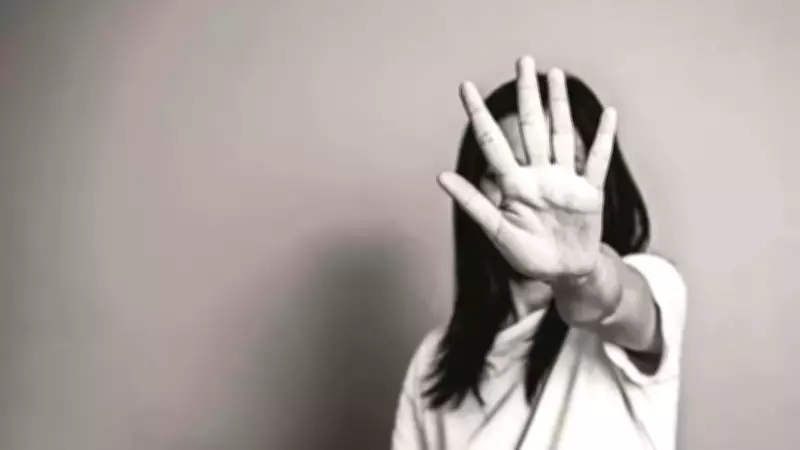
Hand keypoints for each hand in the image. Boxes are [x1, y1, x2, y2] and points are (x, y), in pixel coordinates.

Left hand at [438, 56, 617, 281]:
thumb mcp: (497, 232)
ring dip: (559, 105)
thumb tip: (441, 176)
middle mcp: (538, 175)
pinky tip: (609, 114)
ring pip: (560, 134)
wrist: (564, 274)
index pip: (493, 141)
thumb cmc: (528, 256)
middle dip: (527, 94)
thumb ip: (474, 203)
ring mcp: (565, 180)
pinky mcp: (589, 192)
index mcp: (514, 184)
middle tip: (524, 61)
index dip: (479, 114)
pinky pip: (597, 161)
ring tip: (555, 75)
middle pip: (532, 126)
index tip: (465, 86)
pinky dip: (603, 139)